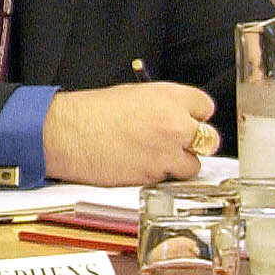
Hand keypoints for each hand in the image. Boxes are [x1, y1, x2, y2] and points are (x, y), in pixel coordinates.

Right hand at [41, 81, 217, 186]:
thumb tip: (179, 116)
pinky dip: (160, 176)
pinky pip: (170, 179)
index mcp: (168, 97)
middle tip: (178, 143)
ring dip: (179, 163)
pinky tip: (141, 166)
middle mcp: (174, 123)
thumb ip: (163, 105)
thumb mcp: (132, 95)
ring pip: (193, 165)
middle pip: (209, 138)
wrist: (65, 134)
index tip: (188, 121)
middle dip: (195, 142)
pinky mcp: (155, 175)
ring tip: (156, 158)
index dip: (195, 116)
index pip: (206, 107)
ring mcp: (166, 152)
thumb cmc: (90, 113)